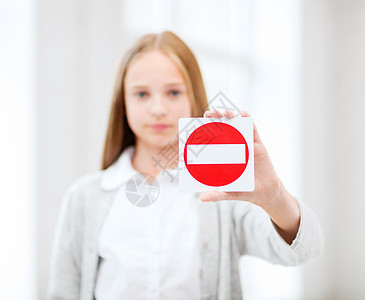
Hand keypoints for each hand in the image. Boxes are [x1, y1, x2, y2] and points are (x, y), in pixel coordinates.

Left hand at [201, 109, 299, 243]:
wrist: (266, 193)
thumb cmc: (246, 190)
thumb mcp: (230, 193)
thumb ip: (217, 194)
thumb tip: (201, 199)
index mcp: (226, 155)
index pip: (215, 138)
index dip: (207, 129)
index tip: (199, 122)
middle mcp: (235, 147)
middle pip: (225, 128)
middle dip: (217, 119)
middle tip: (210, 113)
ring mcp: (247, 145)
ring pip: (238, 126)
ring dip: (231, 117)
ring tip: (225, 112)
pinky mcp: (259, 145)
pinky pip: (254, 130)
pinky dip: (249, 120)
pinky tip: (243, 113)